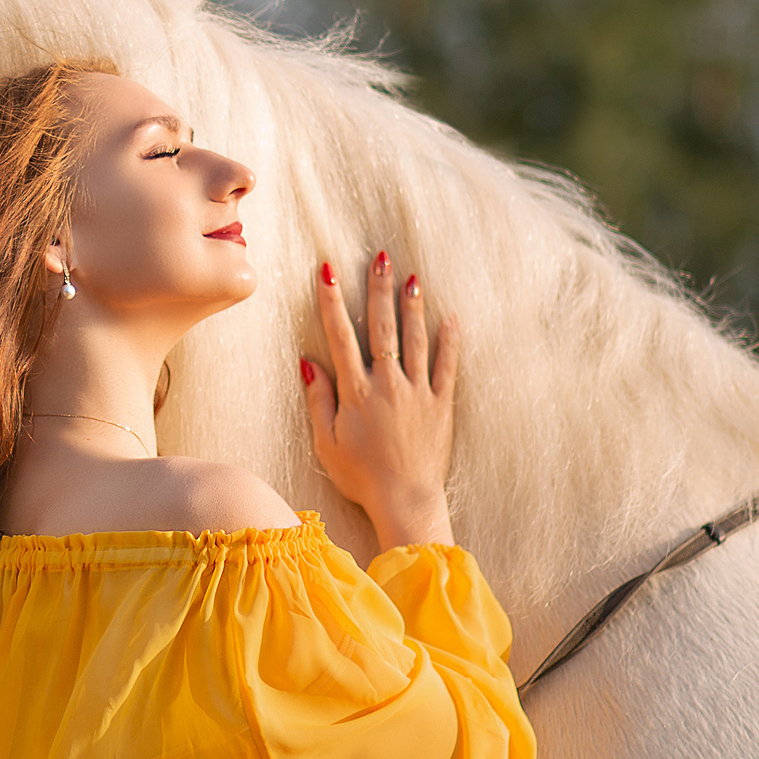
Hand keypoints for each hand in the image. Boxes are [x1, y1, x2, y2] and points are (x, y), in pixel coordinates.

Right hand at [301, 252, 458, 551]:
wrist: (405, 501)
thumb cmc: (360, 476)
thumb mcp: (325, 442)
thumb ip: (318, 400)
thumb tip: (307, 361)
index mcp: (356, 392)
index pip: (341, 336)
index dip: (332, 301)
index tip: (328, 270)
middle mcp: (388, 385)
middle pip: (383, 328)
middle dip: (379, 289)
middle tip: (381, 256)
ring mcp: (418, 393)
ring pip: (415, 340)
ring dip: (413, 306)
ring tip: (412, 277)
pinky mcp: (441, 405)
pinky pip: (447, 367)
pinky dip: (450, 342)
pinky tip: (451, 318)